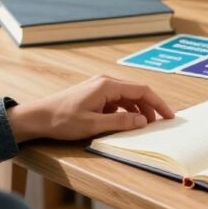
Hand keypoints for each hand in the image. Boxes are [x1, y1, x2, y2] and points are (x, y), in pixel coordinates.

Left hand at [6, 75, 175, 142]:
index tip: (169, 115)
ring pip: (127, 97)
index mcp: (107, 86)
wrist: (38, 117)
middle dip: (150, 107)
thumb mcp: (93, 125)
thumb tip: (142, 121)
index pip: (141, 91)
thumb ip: (120, 123)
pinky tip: (125, 122)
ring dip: (138, 110)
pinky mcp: (94, 95)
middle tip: (161, 123)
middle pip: (136, 92)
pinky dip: (125, 111)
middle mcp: (105, 82)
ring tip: (144, 125)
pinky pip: (116, 101)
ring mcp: (99, 87)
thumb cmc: (62, 120)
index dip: (158, 103)